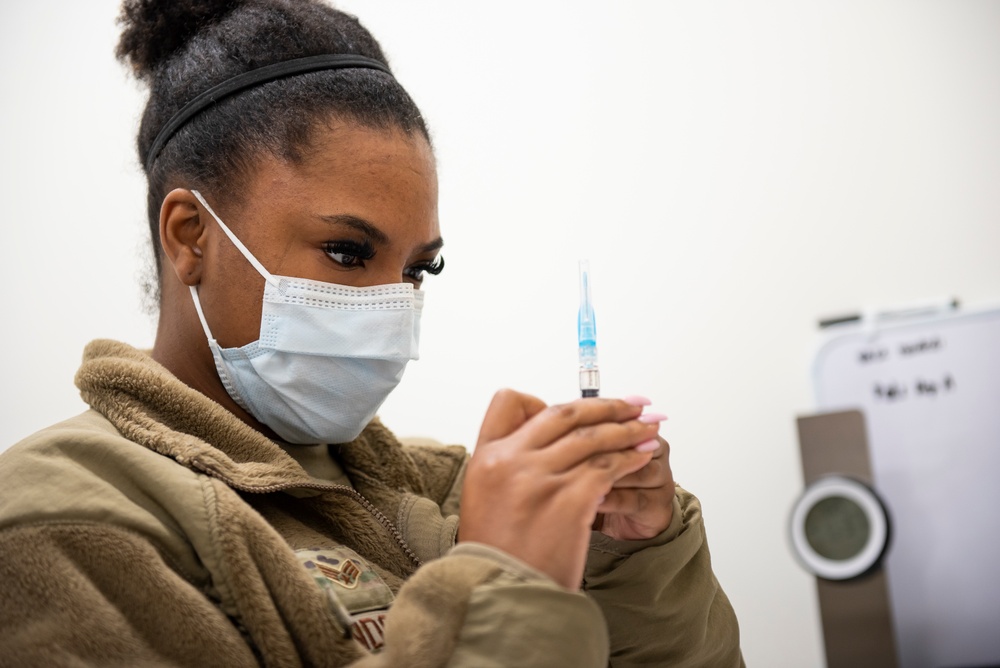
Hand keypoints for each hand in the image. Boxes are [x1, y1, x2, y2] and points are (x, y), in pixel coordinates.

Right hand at [458, 390, 660, 589]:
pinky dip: (629, 458)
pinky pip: (608, 466)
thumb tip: (546, 443)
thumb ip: (508, 466)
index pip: (510, 402)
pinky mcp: (570, 500)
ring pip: (592, 437)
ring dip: (626, 429)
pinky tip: (642, 457)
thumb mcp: (483, 499)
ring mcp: (541, 478)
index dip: (542, 401)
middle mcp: (510, 460)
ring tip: (646, 428)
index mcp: (485, 456)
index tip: (570, 411)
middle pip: (563, 413)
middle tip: (631, 404)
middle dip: (603, 406)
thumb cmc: (496, 553)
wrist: (501, 594)